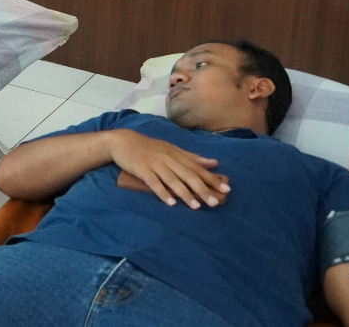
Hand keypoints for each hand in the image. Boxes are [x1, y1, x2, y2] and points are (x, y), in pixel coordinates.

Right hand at [106, 129, 229, 208]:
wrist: (123, 141)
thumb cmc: (149, 147)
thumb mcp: (171, 149)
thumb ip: (192, 157)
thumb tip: (214, 162)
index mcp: (176, 154)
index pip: (197, 168)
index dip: (212, 179)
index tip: (226, 190)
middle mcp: (168, 158)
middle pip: (188, 176)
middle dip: (203, 189)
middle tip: (215, 203)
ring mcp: (155, 164)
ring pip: (173, 181)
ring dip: (185, 194)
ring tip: (196, 206)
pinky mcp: (142, 170)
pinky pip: (154, 183)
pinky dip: (162, 193)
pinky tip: (170, 203)